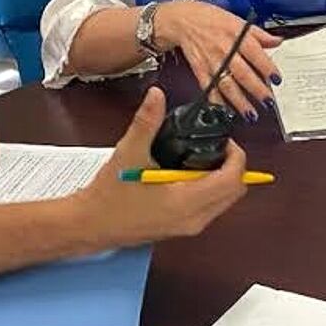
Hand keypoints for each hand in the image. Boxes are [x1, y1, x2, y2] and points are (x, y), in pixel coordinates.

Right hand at [76, 88, 249, 241]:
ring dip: (222, 180)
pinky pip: (210, 210)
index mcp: (186, 202)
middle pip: (235, 192)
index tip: (224, 141)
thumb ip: (147, 122)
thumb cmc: (108, 198)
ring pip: (224, 202)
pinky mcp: (181, 229)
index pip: (233, 179)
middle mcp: (194, 219)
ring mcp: (189, 228)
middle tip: (215, 148)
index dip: (235, 156)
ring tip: (199, 160)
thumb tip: (157, 96)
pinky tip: (187, 176)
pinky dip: (209, 191)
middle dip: (232, 167)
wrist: (90, 226)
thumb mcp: (129, 153)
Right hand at [154, 0, 281, 119]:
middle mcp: (225, 50)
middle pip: (243, 73)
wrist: (183, 20)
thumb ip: (259, 34)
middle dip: (256, 89)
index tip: (277, 79)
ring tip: (251, 114)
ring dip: (239, 101)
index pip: (256, 53)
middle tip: (268, 102)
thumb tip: (277, 41)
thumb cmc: (211, 19)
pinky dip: (216, 101)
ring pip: (227, 84)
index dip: (267, 67)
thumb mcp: (238, 20)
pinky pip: (209, 88)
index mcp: (237, 35)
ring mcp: (212, 62)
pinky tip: (225, 111)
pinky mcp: (200, 70)